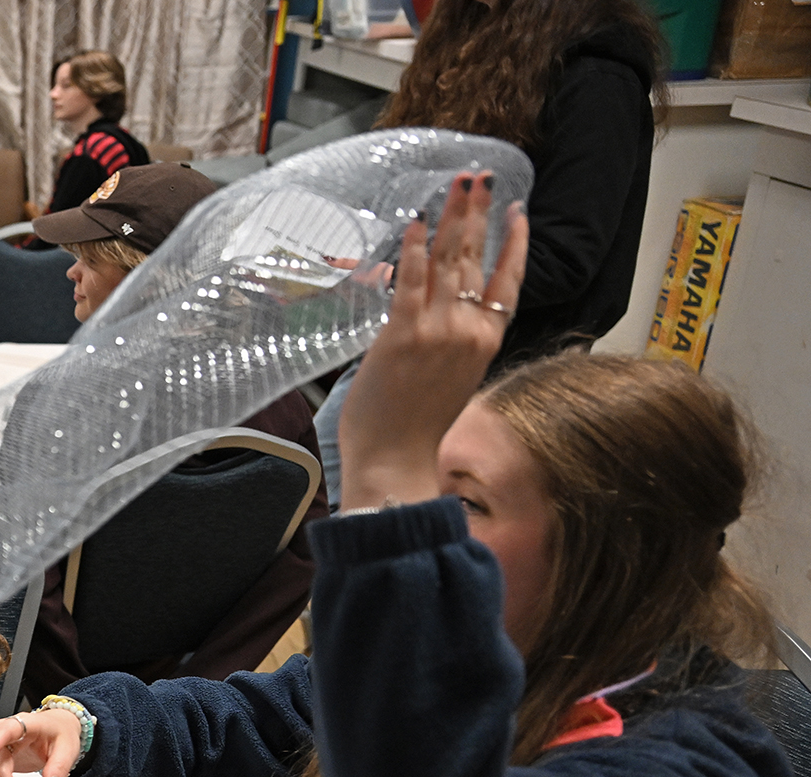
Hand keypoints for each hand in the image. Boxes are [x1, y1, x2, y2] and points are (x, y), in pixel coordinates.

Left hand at [338, 172, 526, 512]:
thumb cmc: (414, 427)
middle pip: (477, 259)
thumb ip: (445, 341)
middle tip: (479, 178)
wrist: (396, 459)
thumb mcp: (447, 378)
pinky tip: (417, 222)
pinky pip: (411, 280)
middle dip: (478, 213)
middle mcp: (469, 330)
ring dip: (452, 217)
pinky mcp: (403, 332)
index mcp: (486, 341)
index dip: (515, 242)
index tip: (518, 211)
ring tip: (456, 184)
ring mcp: (438, 329)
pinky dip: (414, 249)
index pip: (510, 281)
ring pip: (449, 261)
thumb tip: (426, 310)